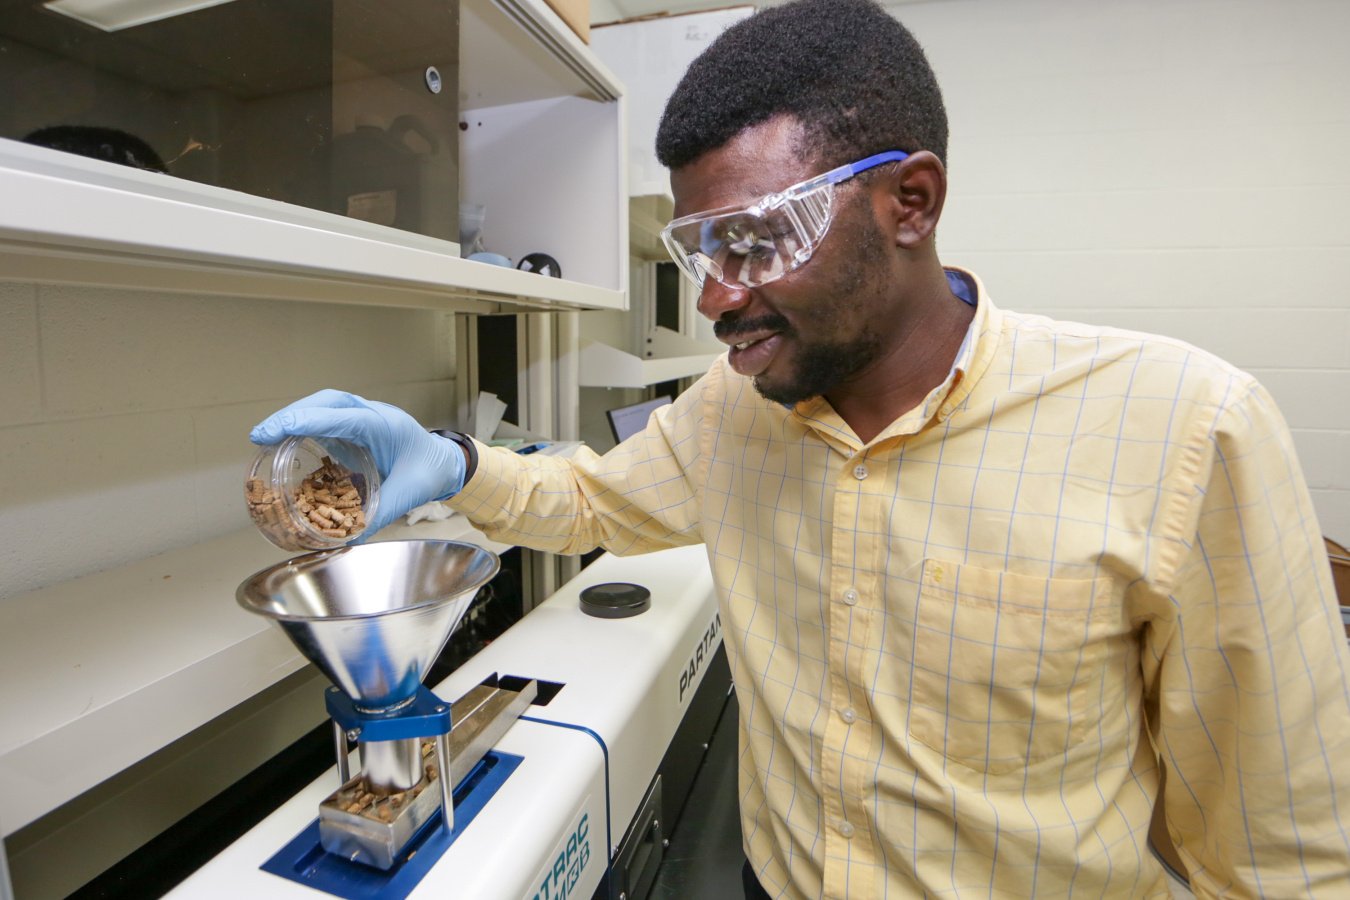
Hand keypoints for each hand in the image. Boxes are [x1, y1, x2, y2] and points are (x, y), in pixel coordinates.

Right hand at [251, 390, 465, 535]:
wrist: (443, 462)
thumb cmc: (429, 472)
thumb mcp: (408, 495)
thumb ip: (380, 515)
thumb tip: (349, 537)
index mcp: (386, 426)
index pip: (343, 416)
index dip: (309, 420)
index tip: (278, 429)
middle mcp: (372, 414)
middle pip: (327, 402)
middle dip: (292, 414)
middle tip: (261, 434)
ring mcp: (363, 416)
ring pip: (324, 405)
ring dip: (294, 416)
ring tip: (264, 435)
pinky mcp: (355, 425)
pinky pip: (326, 417)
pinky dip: (303, 424)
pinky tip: (283, 438)